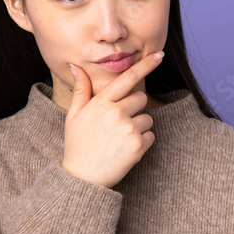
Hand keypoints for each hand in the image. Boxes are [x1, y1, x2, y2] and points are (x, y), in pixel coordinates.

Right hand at [60, 51, 164, 188]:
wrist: (82, 178)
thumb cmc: (77, 145)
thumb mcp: (73, 116)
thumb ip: (81, 90)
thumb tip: (77, 67)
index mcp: (101, 103)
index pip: (127, 78)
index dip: (146, 65)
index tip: (160, 55)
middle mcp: (116, 113)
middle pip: (141, 98)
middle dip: (134, 108)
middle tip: (117, 124)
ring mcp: (128, 129)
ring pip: (147, 118)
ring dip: (138, 127)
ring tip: (118, 140)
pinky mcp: (138, 145)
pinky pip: (150, 135)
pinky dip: (142, 142)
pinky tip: (125, 149)